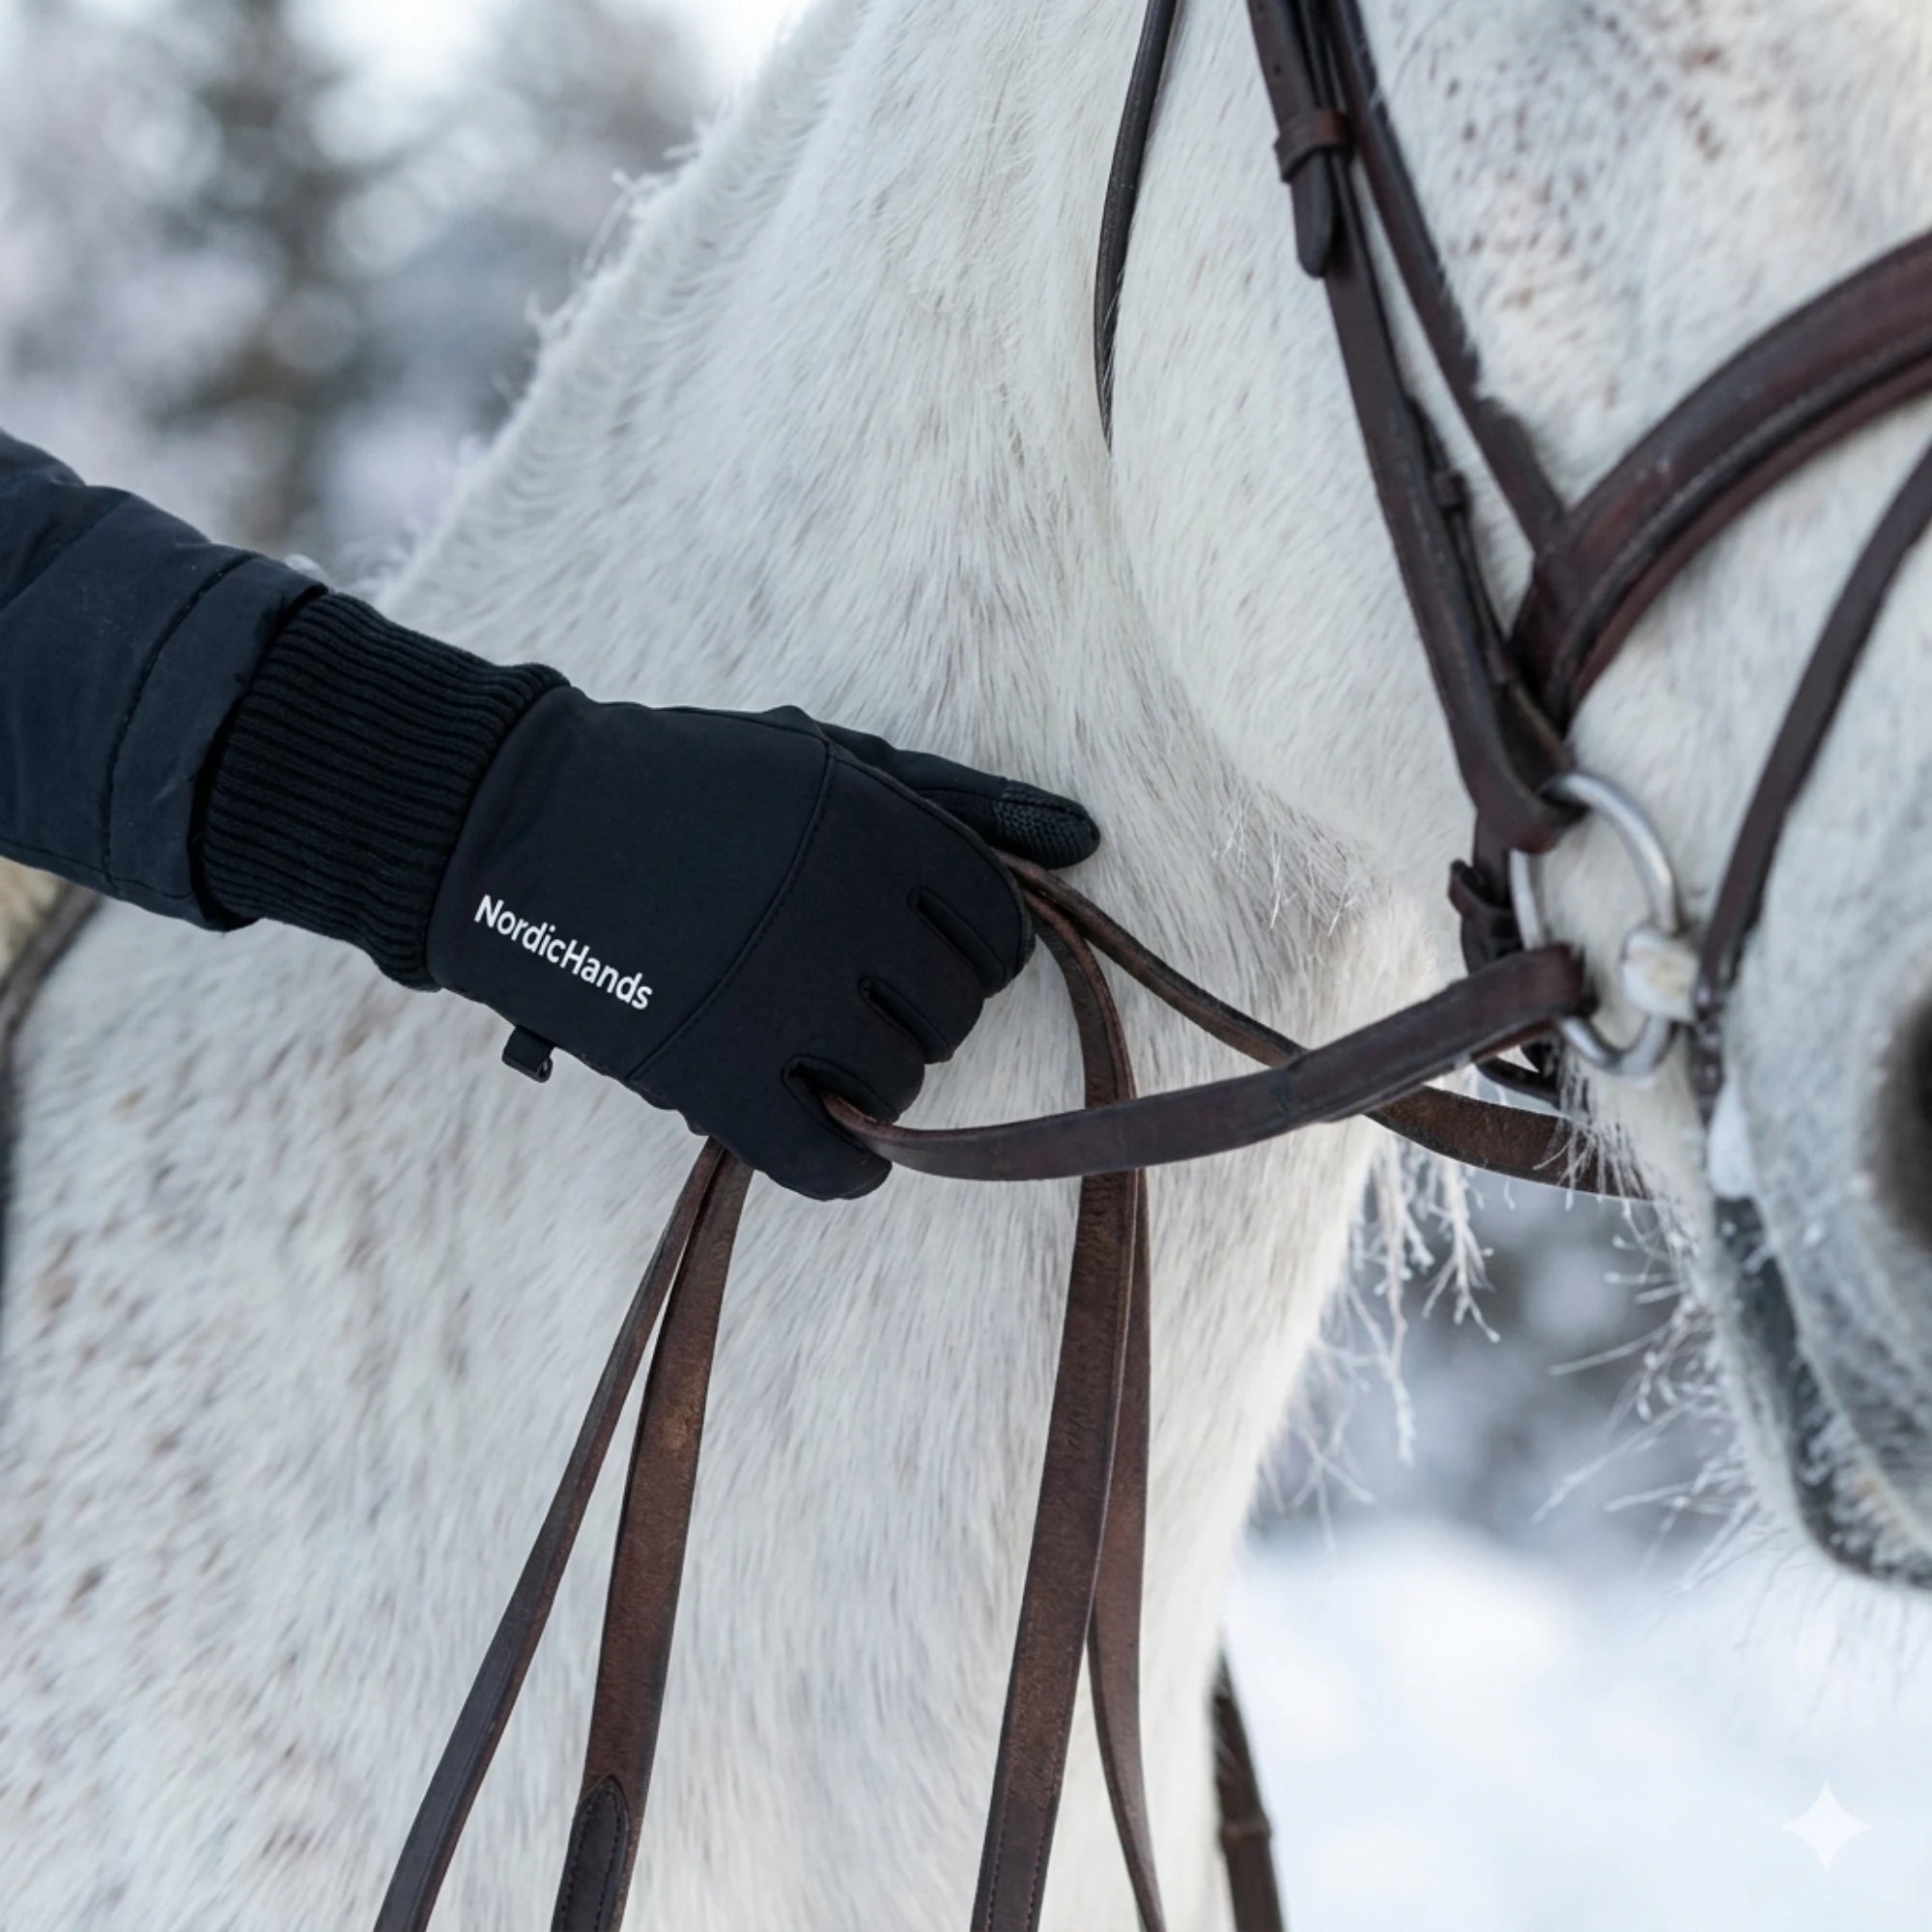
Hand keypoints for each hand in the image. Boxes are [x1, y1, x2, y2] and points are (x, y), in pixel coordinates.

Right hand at [425, 693, 1098, 1197]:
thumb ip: (963, 797)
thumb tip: (1087, 841)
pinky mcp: (710, 1074)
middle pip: (955, 1012)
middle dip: (919, 1009)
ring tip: (812, 1041)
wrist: (514, 822)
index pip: (999, 930)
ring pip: (901, 1084)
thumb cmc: (687, 785)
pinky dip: (848, 1168)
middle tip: (851, 991)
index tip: (930, 956)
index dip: (976, 953)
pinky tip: (836, 1144)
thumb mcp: (827, 760)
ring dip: (875, 1078)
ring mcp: (777, 996)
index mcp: (877, 824)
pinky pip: (827, 1161)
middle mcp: (843, 909)